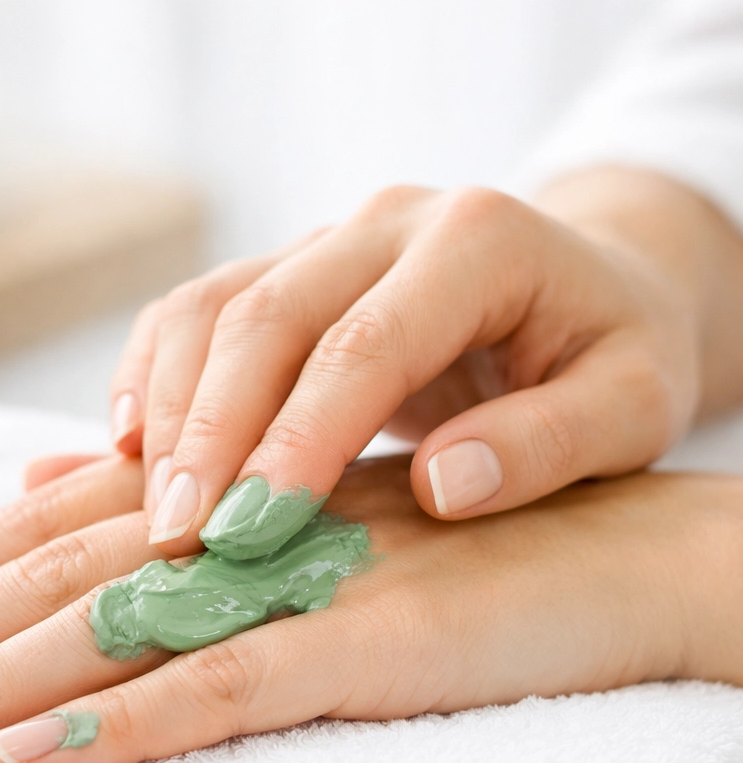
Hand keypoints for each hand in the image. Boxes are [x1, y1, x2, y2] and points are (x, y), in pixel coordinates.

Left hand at [0, 455, 742, 762]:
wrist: (607, 540)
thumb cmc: (461, 534)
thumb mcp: (308, 508)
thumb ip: (190, 502)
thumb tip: (56, 480)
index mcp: (228, 493)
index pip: (57, 529)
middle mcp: (244, 525)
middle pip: (59, 576)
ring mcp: (302, 582)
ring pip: (122, 629)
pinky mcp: (371, 641)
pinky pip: (233, 686)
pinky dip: (131, 723)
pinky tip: (38, 760)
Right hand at [103, 169, 742, 559]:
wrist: (585, 289)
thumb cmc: (610, 356)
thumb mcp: (631, 405)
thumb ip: (550, 441)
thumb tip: (443, 485)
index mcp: (477, 241)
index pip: (364, 344)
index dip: (298, 440)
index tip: (249, 533)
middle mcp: (386, 223)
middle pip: (263, 316)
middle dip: (208, 434)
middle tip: (174, 539)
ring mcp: (328, 241)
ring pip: (211, 308)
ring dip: (167, 411)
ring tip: (150, 510)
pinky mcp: (290, 271)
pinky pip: (196, 311)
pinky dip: (153, 378)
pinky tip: (132, 449)